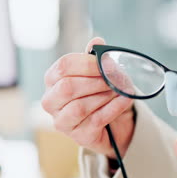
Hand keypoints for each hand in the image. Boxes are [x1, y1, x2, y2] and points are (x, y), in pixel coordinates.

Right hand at [42, 37, 134, 157]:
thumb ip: (96, 58)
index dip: (87, 63)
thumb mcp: (99, 73)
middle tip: (115, 78)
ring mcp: (62, 121)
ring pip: (79, 106)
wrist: (114, 124)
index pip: (63, 66)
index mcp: (53, 80)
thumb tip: (97, 41)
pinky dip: (114, 107)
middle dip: (95, 81)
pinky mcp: (79, 136)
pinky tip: (125, 99)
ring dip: (104, 95)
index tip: (107, 63)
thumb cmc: (101, 93)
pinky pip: (96, 120)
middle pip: (67, 87)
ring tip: (119, 89)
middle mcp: (51, 101)